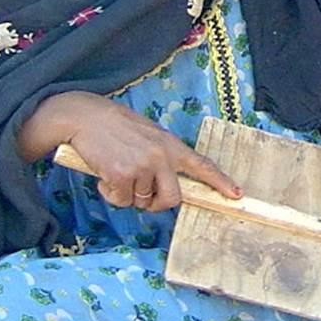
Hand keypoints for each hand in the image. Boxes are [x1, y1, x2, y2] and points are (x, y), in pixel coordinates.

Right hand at [24, 93, 241, 211]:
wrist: (84, 116)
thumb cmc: (114, 126)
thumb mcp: (147, 136)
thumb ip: (160, 157)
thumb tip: (160, 188)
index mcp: (170, 144)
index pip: (202, 165)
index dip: (220, 182)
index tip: (236, 195)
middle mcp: (161, 156)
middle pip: (173, 198)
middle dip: (156, 204)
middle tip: (141, 196)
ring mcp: (143, 166)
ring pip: (141, 201)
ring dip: (127, 194)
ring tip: (115, 171)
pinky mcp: (122, 175)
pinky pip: (121, 200)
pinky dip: (110, 193)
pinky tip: (104, 174)